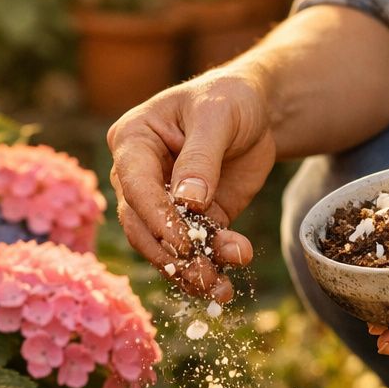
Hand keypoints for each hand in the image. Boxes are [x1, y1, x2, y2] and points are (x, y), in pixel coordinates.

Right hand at [107, 67, 277, 300]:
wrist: (256, 110)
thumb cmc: (229, 99)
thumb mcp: (217, 116)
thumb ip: (201, 157)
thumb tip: (188, 201)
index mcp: (132, 142)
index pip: (135, 187)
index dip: (158, 218)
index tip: (185, 244)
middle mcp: (137, 176)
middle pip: (142, 226)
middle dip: (172, 255)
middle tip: (204, 276)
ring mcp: (161, 202)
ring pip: (164, 247)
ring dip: (190, 271)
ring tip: (221, 288)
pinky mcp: (191, 221)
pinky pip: (193, 251)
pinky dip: (209, 268)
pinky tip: (227, 285)